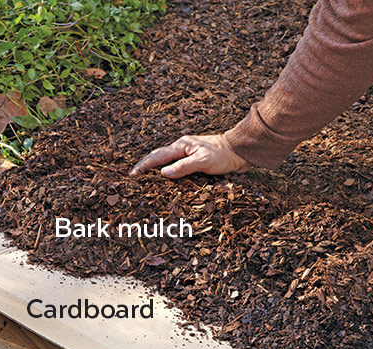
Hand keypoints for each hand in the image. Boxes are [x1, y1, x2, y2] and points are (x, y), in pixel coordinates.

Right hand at [129, 134, 249, 178]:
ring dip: (155, 168)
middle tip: (134, 177)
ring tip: (144, 178)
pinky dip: (167, 171)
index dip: (144, 166)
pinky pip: (176, 165)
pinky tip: (165, 178)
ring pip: (166, 160)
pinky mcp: (194, 159)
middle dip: (145, 166)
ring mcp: (188, 153)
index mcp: (182, 145)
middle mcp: (183, 148)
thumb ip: (184, 167)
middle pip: (159, 156)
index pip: (158, 156)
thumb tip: (163, 173)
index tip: (132, 175)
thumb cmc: (224, 156)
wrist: (240, 151)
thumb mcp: (203, 161)